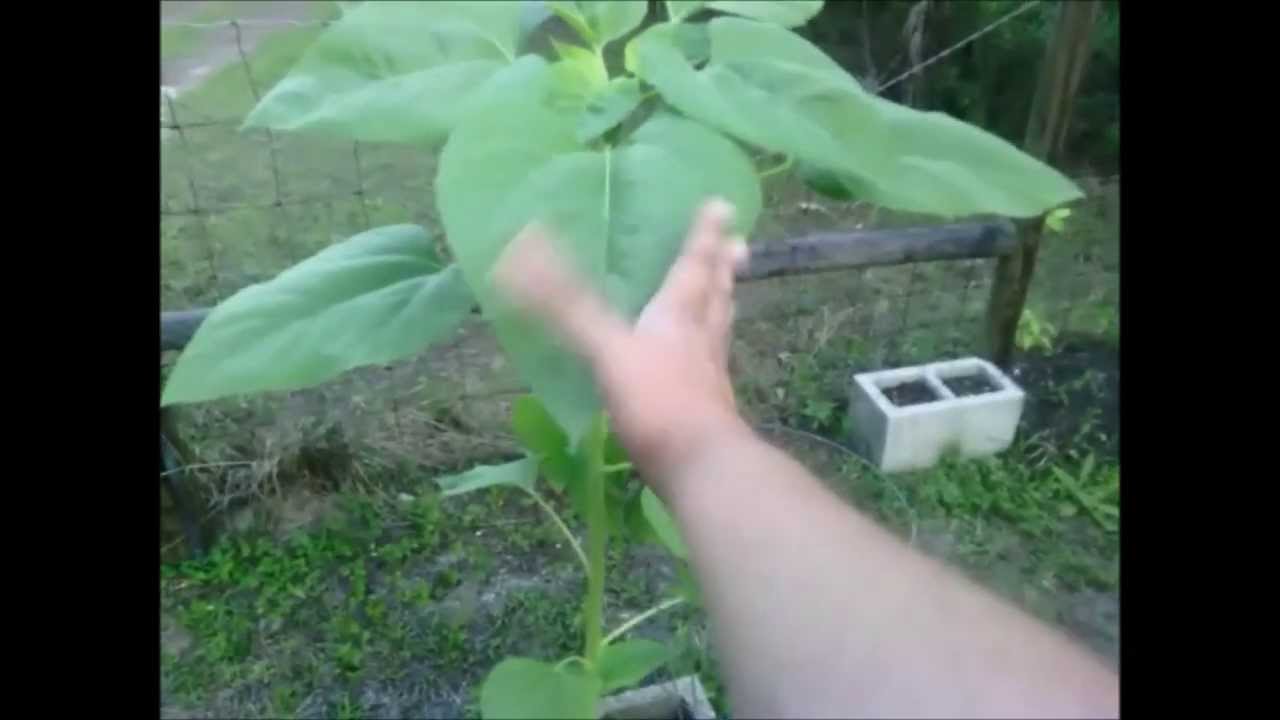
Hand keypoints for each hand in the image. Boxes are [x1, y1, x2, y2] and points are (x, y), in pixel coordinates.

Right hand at [492, 198, 751, 486]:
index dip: (704, 235)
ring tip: (729, 292)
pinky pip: (712, 370)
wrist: (703, 468)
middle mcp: (700, 339)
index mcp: (678, 316)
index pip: (693, 265)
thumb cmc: (657, 400)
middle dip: (722, 268)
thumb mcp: (605, 347)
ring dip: (723, 307)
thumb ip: (565, 304)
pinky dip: (711, 355)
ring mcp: (710, 377)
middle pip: (715, 295)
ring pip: (719, 330)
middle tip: (739, 244)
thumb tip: (514, 253)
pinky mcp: (709, 414)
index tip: (721, 204)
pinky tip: (707, 366)